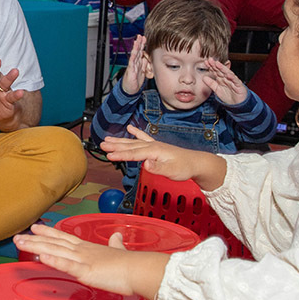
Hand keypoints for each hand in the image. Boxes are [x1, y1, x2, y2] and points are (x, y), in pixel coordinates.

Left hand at [12, 223, 167, 299]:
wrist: (141, 270)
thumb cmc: (131, 265)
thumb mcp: (120, 252)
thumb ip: (116, 244)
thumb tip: (116, 236)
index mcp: (89, 248)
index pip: (64, 237)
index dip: (49, 231)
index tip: (35, 226)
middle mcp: (83, 251)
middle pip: (54, 242)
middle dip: (35, 239)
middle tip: (17, 236)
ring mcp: (83, 260)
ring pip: (55, 250)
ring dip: (37, 246)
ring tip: (21, 243)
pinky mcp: (86, 271)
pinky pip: (67, 265)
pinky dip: (54, 260)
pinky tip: (41, 256)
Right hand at [101, 125, 215, 182]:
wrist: (196, 162)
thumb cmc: (184, 167)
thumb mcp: (171, 171)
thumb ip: (157, 168)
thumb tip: (145, 164)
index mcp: (154, 151)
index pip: (134, 154)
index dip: (120, 155)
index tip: (108, 156)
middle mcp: (152, 146)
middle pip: (130, 145)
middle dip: (115, 145)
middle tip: (101, 144)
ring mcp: (154, 145)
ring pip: (133, 142)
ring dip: (120, 140)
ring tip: (107, 139)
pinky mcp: (156, 146)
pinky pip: (143, 137)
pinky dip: (136, 132)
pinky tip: (130, 128)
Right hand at [120, 35, 147, 94]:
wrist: (129, 90)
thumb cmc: (135, 81)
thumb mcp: (142, 71)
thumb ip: (144, 64)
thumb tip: (147, 58)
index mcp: (138, 63)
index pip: (141, 52)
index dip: (142, 45)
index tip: (144, 38)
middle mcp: (135, 63)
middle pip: (137, 51)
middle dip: (139, 43)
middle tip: (141, 36)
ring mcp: (132, 66)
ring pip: (134, 55)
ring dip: (136, 48)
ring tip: (137, 41)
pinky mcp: (131, 71)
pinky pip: (132, 63)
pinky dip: (133, 57)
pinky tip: (134, 52)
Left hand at [202, 57, 246, 104]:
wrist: (237, 104)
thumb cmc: (228, 96)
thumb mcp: (217, 90)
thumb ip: (211, 83)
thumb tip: (203, 77)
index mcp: (222, 79)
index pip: (216, 71)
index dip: (211, 67)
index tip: (205, 62)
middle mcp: (227, 78)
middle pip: (221, 70)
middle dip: (215, 65)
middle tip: (210, 60)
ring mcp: (233, 81)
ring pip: (228, 73)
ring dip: (223, 68)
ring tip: (217, 64)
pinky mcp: (239, 85)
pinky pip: (235, 81)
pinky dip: (232, 77)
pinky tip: (228, 74)